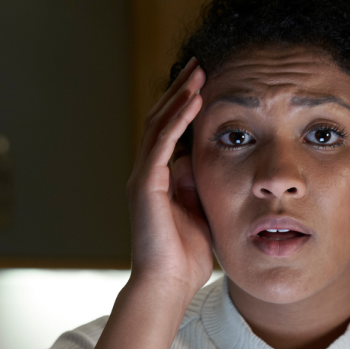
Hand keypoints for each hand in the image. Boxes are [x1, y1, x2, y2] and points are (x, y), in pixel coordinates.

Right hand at [126, 58, 211, 298]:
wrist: (167, 285)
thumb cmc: (185, 257)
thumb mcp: (201, 211)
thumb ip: (200, 185)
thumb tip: (204, 161)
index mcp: (159, 178)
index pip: (169, 130)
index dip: (185, 104)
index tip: (205, 81)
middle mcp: (146, 172)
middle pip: (160, 118)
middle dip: (180, 89)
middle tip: (200, 63)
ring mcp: (143, 177)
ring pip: (158, 124)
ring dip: (179, 95)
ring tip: (199, 71)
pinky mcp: (146, 185)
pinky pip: (161, 143)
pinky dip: (177, 119)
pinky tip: (194, 100)